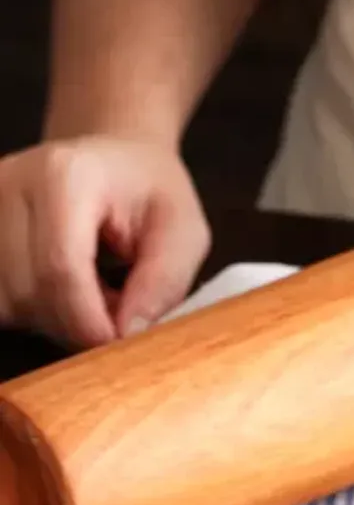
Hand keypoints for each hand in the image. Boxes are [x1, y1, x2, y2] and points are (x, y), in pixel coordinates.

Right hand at [0, 136, 209, 347]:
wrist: (115, 159)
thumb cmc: (152, 194)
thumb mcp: (185, 233)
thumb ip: (164, 282)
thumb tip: (129, 334)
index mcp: (66, 175)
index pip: (61, 268)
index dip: (88, 322)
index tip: (118, 346)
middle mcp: (12, 182)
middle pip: (30, 290)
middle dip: (77, 324)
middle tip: (118, 314)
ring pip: (8, 301)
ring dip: (55, 320)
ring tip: (95, 296)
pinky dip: (33, 311)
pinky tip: (64, 295)